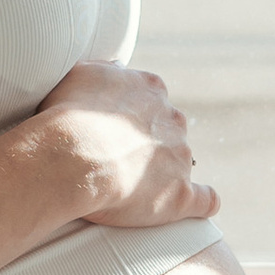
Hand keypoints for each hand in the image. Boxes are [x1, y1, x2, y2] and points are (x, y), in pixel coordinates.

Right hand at [26, 60, 218, 234]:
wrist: (73, 156)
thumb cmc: (69, 115)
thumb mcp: (82, 73)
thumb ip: (106, 70)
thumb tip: (119, 68)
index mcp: (150, 89)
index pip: (152, 101)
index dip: (133, 119)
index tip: (114, 133)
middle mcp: (172, 119)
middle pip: (168, 131)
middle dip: (148, 145)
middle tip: (115, 162)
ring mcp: (180, 156)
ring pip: (179, 164)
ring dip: (161, 175)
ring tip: (129, 191)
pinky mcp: (181, 194)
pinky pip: (205, 199)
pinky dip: (202, 202)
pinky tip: (197, 206)